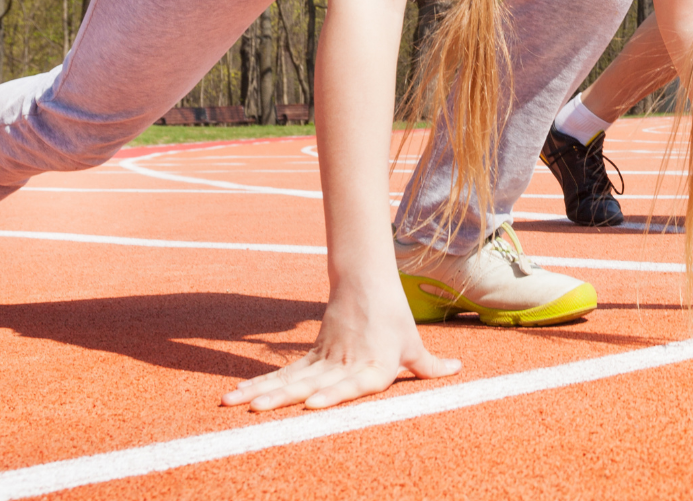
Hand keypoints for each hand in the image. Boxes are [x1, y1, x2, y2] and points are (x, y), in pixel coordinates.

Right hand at [221, 282, 460, 410]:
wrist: (367, 281)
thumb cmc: (392, 316)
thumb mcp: (412, 343)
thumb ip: (430, 365)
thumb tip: (457, 369)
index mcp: (371, 367)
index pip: (350, 383)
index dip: (332, 394)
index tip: (313, 403)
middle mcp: (343, 365)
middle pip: (308, 382)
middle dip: (280, 398)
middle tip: (256, 410)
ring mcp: (324, 360)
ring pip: (288, 379)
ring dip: (261, 392)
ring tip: (235, 404)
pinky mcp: (312, 356)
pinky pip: (284, 374)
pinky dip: (260, 384)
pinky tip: (239, 394)